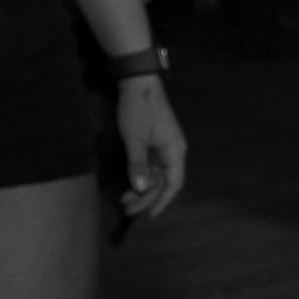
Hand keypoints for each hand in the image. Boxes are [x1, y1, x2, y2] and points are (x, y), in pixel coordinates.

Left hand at [115, 76, 187, 219]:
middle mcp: (172, 150)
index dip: (163, 201)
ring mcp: (163, 146)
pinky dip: (140, 175)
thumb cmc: (138, 109)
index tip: (150, 215)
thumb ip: (138, 164)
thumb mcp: (135, 138)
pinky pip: (150, 164)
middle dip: (146, 197)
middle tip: (127, 209)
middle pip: (163, 181)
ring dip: (141, 188)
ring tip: (124, 200)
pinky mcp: (153, 141)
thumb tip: (142, 189)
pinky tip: (130, 184)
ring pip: (155, 174)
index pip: (173, 183)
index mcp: (174, 151)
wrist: (137, 83)